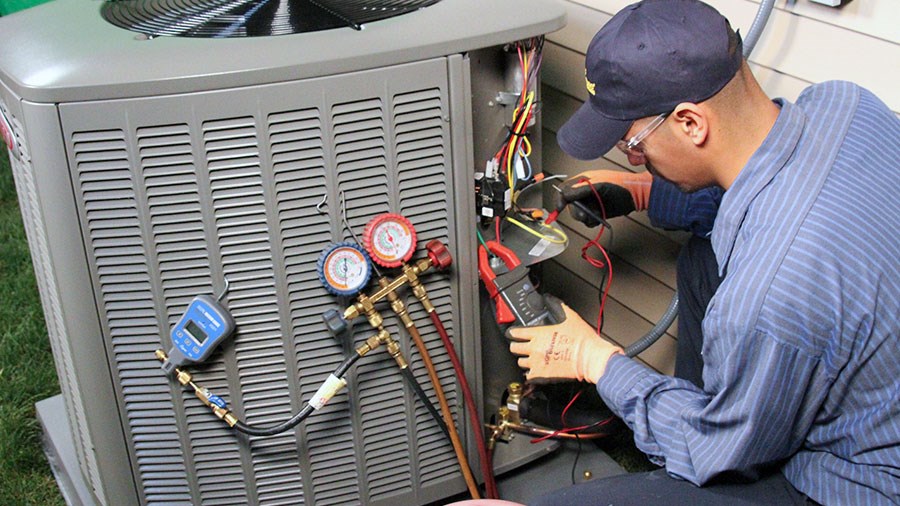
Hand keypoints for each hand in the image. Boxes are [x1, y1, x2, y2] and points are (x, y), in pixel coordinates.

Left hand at [507, 295, 622, 383]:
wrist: (590, 358)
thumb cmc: (582, 340)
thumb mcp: (570, 316)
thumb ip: (557, 305)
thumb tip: (549, 298)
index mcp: (538, 334)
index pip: (515, 333)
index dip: (512, 332)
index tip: (512, 334)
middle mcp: (534, 348)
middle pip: (514, 348)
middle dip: (516, 345)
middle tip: (521, 345)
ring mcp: (536, 363)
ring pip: (520, 362)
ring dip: (524, 359)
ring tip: (531, 358)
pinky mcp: (541, 375)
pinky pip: (528, 376)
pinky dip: (530, 373)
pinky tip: (536, 370)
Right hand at [552, 170, 651, 226]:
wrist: (637, 196)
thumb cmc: (621, 185)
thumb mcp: (599, 185)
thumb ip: (580, 189)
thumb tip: (565, 195)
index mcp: (583, 180)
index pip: (565, 189)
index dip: (560, 199)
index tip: (559, 208)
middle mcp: (585, 191)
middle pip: (570, 204)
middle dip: (576, 211)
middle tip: (584, 214)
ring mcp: (591, 202)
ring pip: (579, 214)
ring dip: (586, 217)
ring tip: (596, 214)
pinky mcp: (597, 211)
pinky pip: (588, 219)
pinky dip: (592, 221)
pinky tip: (599, 217)